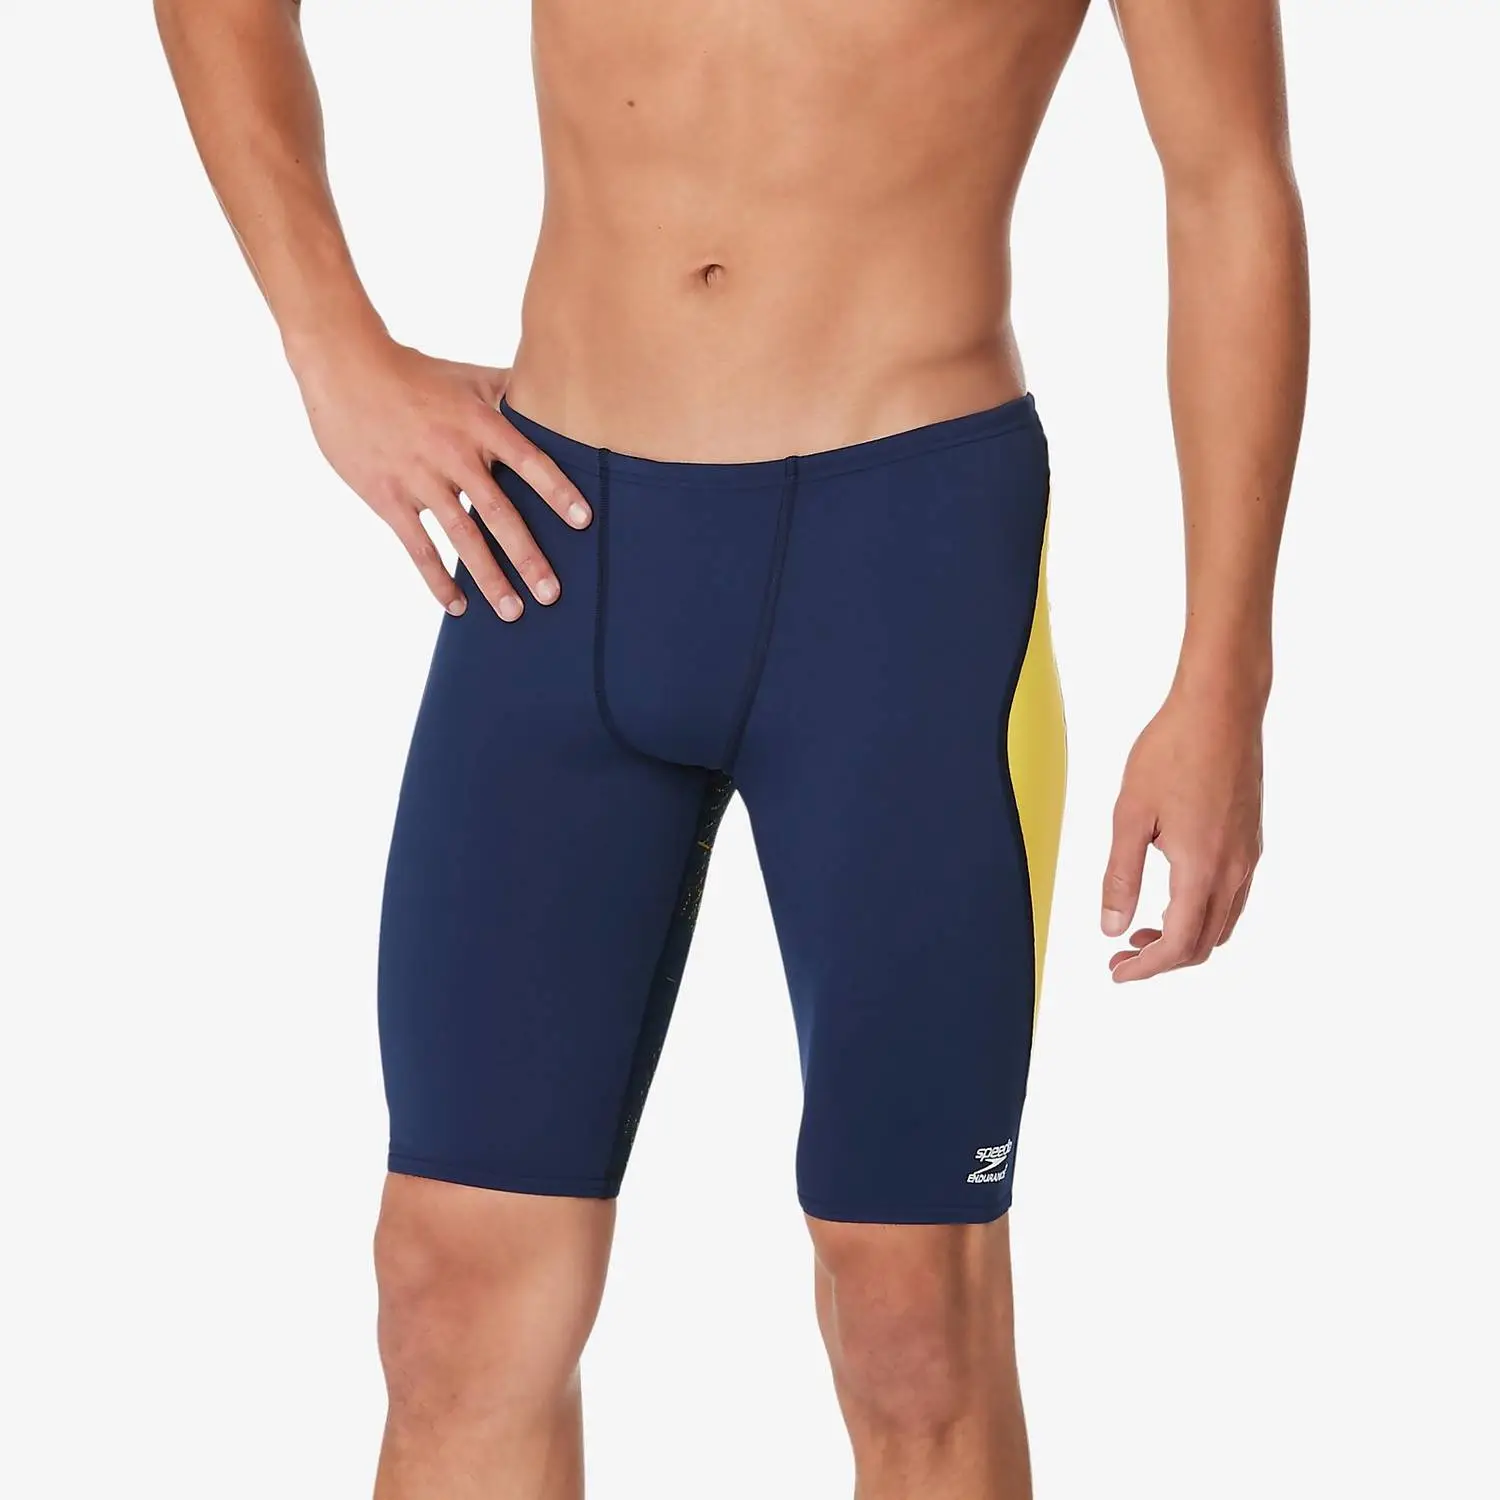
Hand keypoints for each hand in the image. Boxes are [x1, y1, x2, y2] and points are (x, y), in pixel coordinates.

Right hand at [293, 338, 590, 619]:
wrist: (344, 367)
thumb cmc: (412, 373)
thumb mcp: (466, 376)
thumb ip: (508, 392)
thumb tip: (550, 393)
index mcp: (479, 423)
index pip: (528, 461)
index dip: (557, 491)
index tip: (584, 522)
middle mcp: (454, 453)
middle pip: (499, 513)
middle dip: (527, 557)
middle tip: (552, 594)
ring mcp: (419, 478)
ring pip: (462, 537)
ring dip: (489, 577)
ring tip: (513, 611)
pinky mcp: (387, 497)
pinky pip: (418, 546)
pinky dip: (437, 579)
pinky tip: (457, 606)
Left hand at [1101, 685, 1263, 981]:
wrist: (1222, 708)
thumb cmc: (1172, 751)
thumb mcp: (1130, 815)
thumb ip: (1120, 876)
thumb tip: (1111, 927)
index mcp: (1202, 868)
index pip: (1180, 944)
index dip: (1147, 968)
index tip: (1118, 972)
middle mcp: (1234, 869)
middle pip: (1204, 943)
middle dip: (1163, 959)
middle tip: (1122, 955)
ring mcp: (1249, 855)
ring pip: (1223, 923)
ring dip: (1185, 937)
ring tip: (1142, 928)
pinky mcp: (1252, 839)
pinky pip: (1234, 897)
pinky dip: (1204, 914)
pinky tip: (1173, 896)